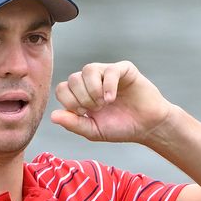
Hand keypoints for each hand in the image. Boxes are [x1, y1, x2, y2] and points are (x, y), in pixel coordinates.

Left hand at [51, 61, 174, 143]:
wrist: (147, 127)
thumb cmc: (121, 128)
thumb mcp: (93, 131)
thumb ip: (73, 124)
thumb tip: (53, 116)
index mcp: (82, 94)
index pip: (62, 88)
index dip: (69, 101)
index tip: (84, 113)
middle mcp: (92, 80)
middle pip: (73, 78)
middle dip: (82, 98)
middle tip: (96, 109)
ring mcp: (107, 73)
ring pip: (88, 69)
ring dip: (93, 90)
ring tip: (104, 103)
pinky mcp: (124, 70)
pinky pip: (109, 70)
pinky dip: (108, 85)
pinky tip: (112, 98)